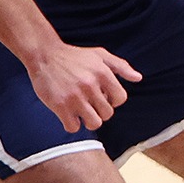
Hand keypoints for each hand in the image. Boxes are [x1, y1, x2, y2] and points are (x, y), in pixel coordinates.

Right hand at [25, 42, 140, 131]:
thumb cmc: (74, 56)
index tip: (104, 97)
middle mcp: (90, 85)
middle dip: (101, 111)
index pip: (120, 99)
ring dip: (89, 121)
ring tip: (82, 112)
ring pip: (94, 123)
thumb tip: (138, 78)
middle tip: (91, 105)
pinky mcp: (60, 105)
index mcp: (102, 73)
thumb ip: (121, 66)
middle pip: (107, 113)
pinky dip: (72, 124)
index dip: (114, 100)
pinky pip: (73, 127)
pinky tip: (69, 115)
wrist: (44, 55)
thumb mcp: (100, 55)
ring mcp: (75, 97)